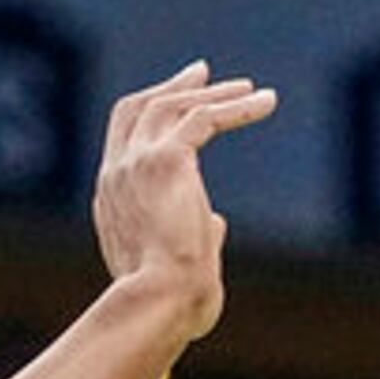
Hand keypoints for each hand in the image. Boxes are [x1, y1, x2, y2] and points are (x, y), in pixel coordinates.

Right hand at [92, 61, 275, 339]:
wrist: (158, 306)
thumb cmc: (172, 306)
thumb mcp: (178, 267)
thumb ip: (194, 236)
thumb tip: (217, 222)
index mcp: (112, 201)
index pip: (125, 144)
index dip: (152, 120)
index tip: (182, 104)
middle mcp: (116, 175)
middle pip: (137, 110)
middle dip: (170, 87)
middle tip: (202, 72)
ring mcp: (136, 163)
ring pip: (172, 106)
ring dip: (212, 94)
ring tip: (252, 90)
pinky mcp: (166, 159)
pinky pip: (203, 117)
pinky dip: (236, 107)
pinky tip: (267, 103)